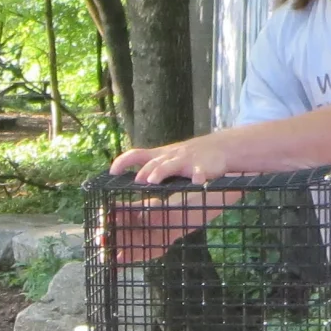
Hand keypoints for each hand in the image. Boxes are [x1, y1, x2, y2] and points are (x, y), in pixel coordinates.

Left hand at [109, 136, 232, 184]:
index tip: (111, 172)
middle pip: (153, 163)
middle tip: (135, 181)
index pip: (136, 155)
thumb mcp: (166, 157)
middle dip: (143, 171)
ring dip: (160, 172)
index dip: (123, 162)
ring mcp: (186, 161)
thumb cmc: (186, 156)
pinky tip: (197, 183)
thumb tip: (133, 179)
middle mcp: (170, 157)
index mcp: (160, 156)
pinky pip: (200, 172)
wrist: (219, 146)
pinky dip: (198, 178)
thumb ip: (151, 166)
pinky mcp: (203, 167)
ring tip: (152, 180)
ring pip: (171, 166)